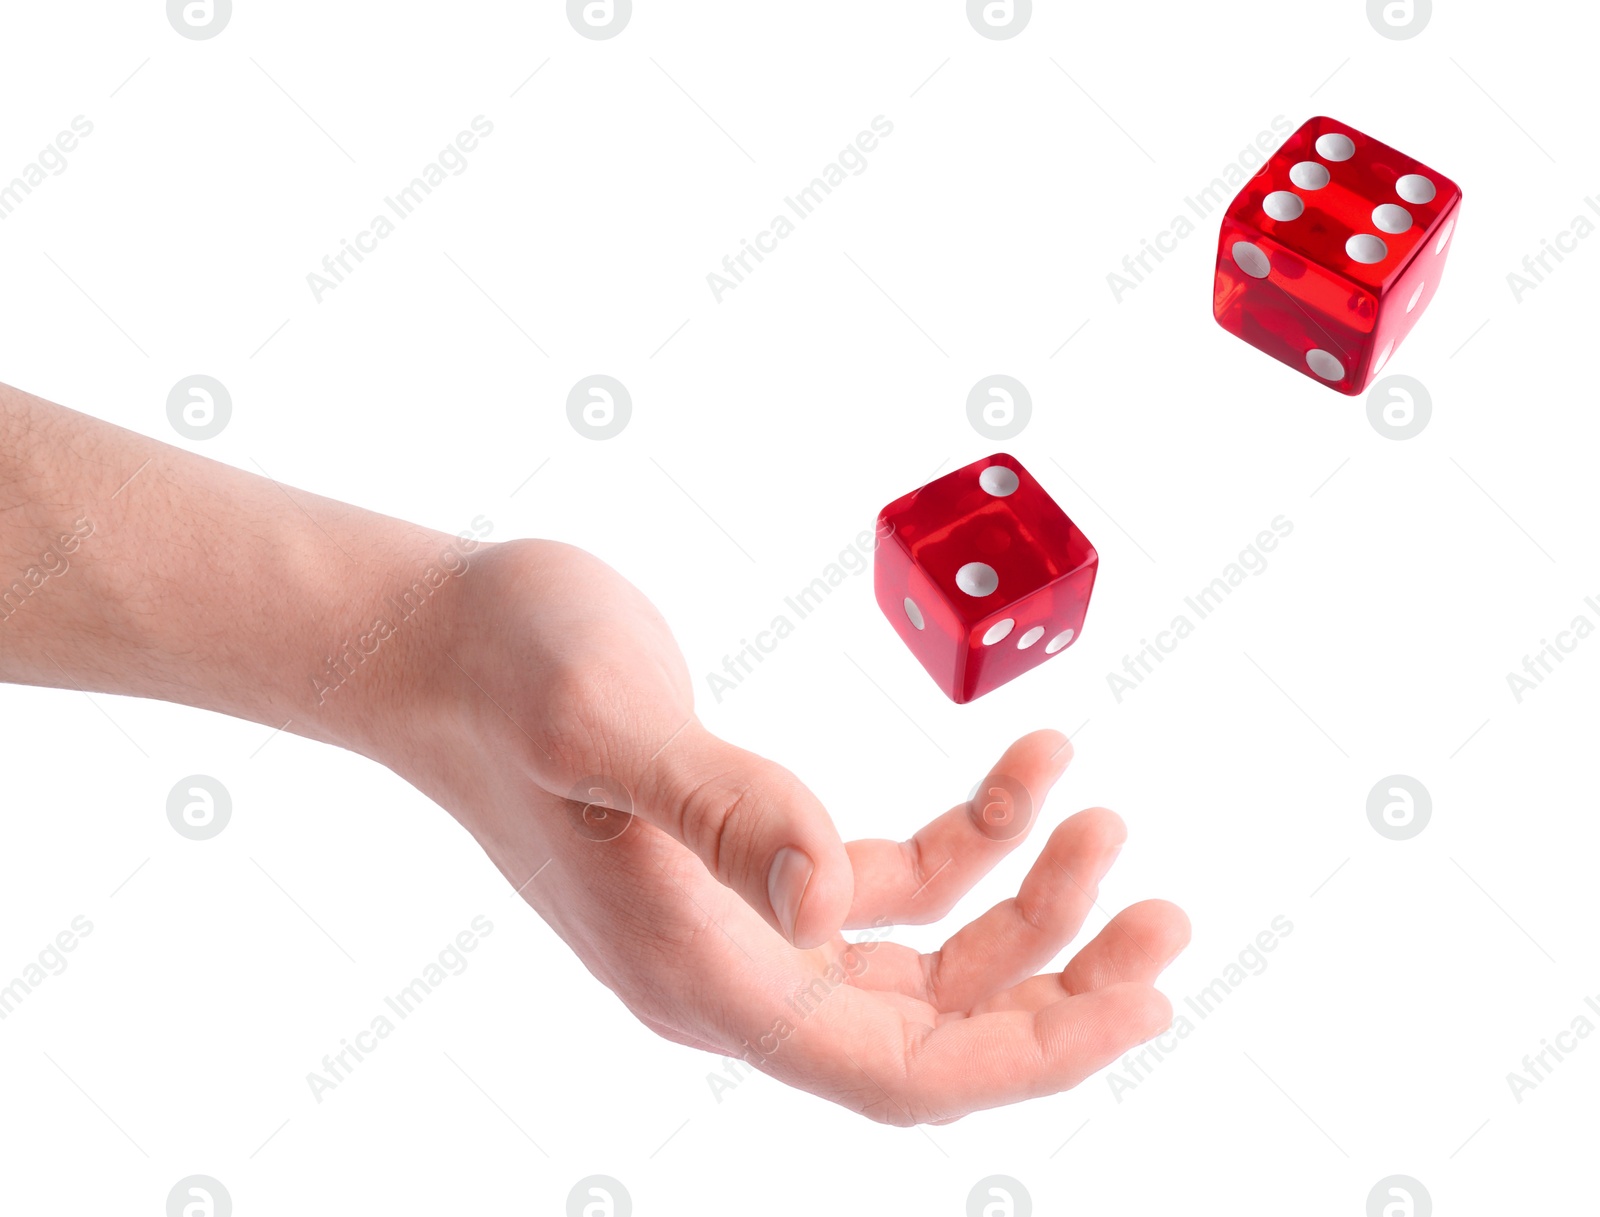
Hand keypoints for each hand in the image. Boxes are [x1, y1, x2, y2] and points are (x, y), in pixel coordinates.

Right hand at [391, 539, 1189, 1121]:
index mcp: (701, 972)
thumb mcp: (606, 723)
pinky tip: (1024, 777)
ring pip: (924, 966)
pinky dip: (970, 843)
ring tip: (1103, 818)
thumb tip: (829, 902)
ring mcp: (742, 923)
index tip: (1142, 1004)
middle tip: (1167, 918)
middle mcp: (730, 972)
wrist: (435, 644)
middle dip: (1060, 983)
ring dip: (1026, 906)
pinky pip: (891, 889)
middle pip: (934, 1031)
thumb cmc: (505, 672)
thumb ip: (723, 813)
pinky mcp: (752, 861)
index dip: (1033, 1054)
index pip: (898, 1070)